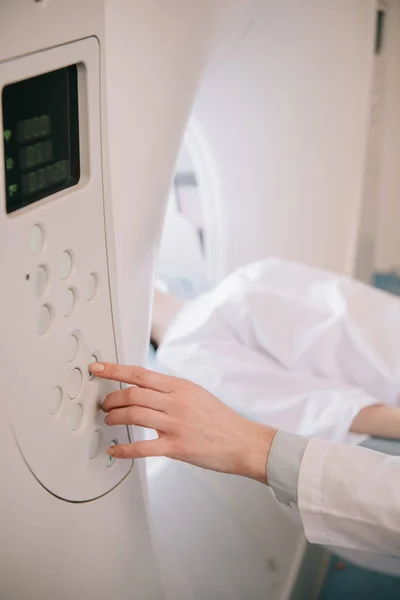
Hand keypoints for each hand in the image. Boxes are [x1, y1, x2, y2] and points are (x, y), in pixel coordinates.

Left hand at [89, 362, 276, 483]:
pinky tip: (115, 449)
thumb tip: (143, 389)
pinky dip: (124, 448)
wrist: (242, 441)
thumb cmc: (219, 419)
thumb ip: (170, 391)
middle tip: (104, 405)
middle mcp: (176, 402)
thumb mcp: (195, 393)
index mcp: (179, 386)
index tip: (97, 368)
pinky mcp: (176, 447)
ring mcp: (176, 424)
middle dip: (111, 399)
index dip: (114, 370)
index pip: (140, 373)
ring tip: (109, 421)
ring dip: (114, 418)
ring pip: (133, 415)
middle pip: (132, 394)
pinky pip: (142, 447)